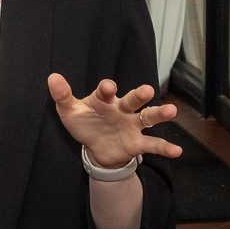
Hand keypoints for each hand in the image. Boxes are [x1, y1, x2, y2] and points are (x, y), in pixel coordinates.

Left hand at [45, 76, 182, 169]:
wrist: (96, 147)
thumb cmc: (85, 123)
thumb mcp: (70, 111)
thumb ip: (62, 95)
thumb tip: (52, 77)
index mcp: (104, 101)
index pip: (106, 92)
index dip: (107, 89)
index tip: (108, 87)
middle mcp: (122, 110)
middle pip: (132, 100)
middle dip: (139, 95)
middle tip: (147, 90)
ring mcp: (132, 126)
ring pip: (148, 117)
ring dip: (160, 114)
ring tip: (172, 111)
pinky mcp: (137, 143)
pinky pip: (153, 144)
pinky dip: (165, 147)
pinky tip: (177, 151)